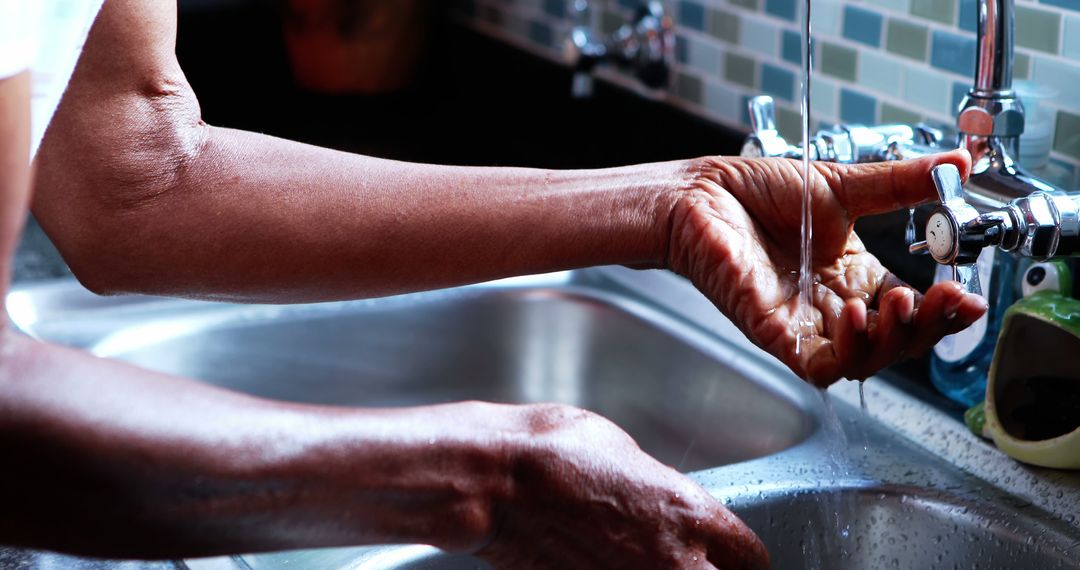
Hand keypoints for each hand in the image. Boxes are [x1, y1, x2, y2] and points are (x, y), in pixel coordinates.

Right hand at [478, 404, 767, 569]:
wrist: (496, 483)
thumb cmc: (552, 454)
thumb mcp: (626, 454)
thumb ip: (661, 491)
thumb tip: (665, 505)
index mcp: (690, 516)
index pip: (750, 558)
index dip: (739, 557)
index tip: (730, 557)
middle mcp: (673, 563)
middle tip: (697, 565)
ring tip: (645, 564)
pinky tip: (610, 568)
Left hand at [664, 150, 987, 385]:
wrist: (701, 194)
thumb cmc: (755, 193)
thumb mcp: (843, 186)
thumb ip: (900, 184)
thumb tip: (957, 164)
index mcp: (853, 275)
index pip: (911, 309)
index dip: (943, 311)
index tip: (969, 296)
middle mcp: (832, 305)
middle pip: (895, 343)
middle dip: (928, 329)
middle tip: (943, 300)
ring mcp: (803, 322)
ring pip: (863, 362)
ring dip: (892, 341)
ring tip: (900, 305)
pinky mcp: (773, 331)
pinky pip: (818, 364)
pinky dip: (846, 351)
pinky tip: (856, 316)